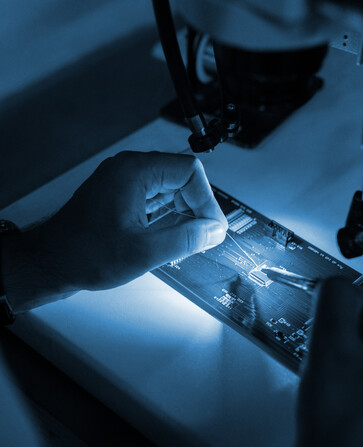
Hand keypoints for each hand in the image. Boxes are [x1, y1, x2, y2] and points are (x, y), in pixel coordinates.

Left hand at [2, 151, 227, 311]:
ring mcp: (124, 181)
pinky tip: (173, 233)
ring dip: (186, 210)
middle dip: (198, 205)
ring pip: (171, 186)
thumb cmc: (84, 254)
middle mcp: (129, 169)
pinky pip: (157, 196)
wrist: (51, 263)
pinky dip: (170, 213)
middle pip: (182, 176)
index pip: (189, 171)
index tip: (212, 227)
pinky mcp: (121, 194)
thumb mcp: (144, 251)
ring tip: (190, 237)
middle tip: (205, 234)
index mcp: (134, 172)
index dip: (207, 200)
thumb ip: (185, 239)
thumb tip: (214, 230)